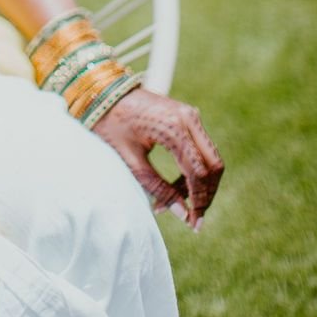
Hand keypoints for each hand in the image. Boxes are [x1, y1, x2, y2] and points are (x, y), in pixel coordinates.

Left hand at [90, 87, 223, 229]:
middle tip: (194, 220)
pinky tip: (177, 189)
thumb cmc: (111, 125)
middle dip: (206, 195)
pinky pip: (200, 149)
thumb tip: (183, 215)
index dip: (199, 201)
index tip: (193, 224)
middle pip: (213, 165)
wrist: (104, 92)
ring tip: (179, 206)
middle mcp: (188, 118)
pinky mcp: (187, 117)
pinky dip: (194, 170)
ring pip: (210, 158)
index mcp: (174, 128)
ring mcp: (190, 115)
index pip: (198, 172)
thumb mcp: (130, 160)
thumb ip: (157, 187)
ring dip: (200, 185)